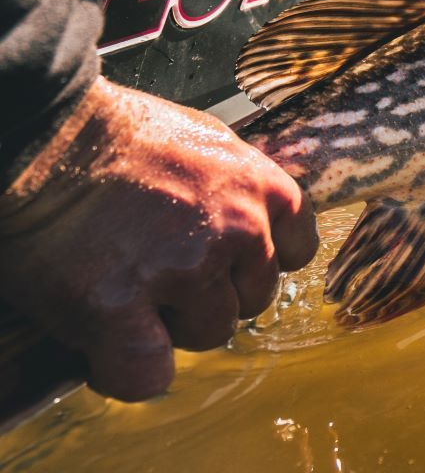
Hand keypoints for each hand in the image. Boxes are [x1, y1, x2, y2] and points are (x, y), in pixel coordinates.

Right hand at [0, 79, 317, 401]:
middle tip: (158, 272)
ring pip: (208, 334)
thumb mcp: (206, 142)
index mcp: (260, 186)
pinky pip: (146, 372)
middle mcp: (235, 229)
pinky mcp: (119, 305)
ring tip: (127, 292)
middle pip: (252, 299)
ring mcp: (183, 268)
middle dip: (211, 294)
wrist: (46, 135)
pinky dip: (126, 371)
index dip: (251, 263)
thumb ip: (237, 186)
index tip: (221, 261)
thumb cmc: (119, 134)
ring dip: (171, 327)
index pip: (295, 252)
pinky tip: (104, 347)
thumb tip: (247, 218)